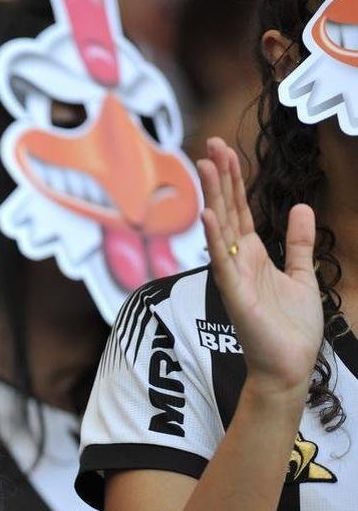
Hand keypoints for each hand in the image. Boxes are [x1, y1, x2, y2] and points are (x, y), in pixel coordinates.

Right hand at [198, 138, 322, 402]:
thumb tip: (300, 207)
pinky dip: (215, 239)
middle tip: (210, 145)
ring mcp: (233, 277)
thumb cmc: (292, 328)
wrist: (289, 366)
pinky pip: (222, 263)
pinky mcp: (235, 295)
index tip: (225, 150)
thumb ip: (299, 242)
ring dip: (213, 197)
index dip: (234, 179)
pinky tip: (210, 216)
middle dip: (219, 178)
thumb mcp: (303, 275)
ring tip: (206, 166)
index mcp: (253, 255)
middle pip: (226, 211)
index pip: (239, 209)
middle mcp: (238, 261)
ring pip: (221, 229)